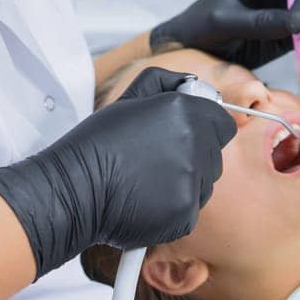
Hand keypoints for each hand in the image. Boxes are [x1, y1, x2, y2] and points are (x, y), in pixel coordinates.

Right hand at [0, 67, 236, 278]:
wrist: (76, 190)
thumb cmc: (98, 144)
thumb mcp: (130, 99)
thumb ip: (167, 84)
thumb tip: (193, 86)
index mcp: (185, 114)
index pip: (223, 123)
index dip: (207, 127)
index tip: (189, 134)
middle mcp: (195, 147)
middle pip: (213, 155)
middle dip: (193, 156)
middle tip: (157, 159)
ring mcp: (192, 184)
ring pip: (204, 184)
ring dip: (185, 182)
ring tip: (147, 181)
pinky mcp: (185, 215)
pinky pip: (189, 209)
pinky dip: (172, 209)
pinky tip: (145, 201)